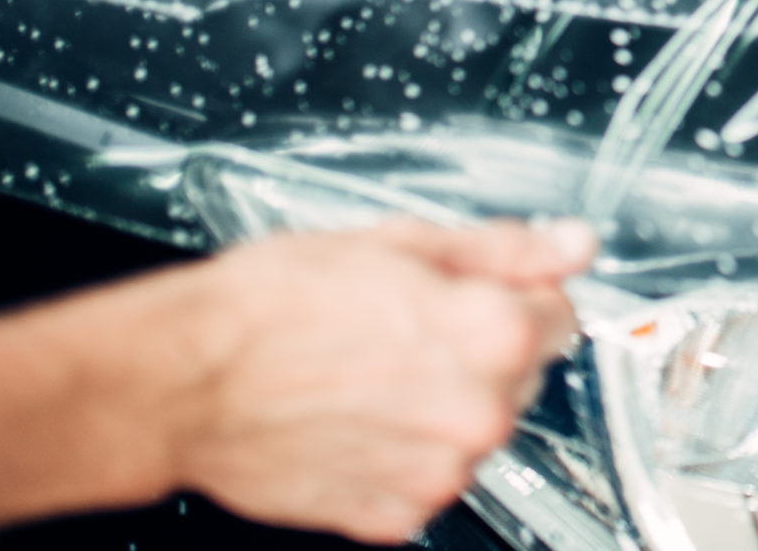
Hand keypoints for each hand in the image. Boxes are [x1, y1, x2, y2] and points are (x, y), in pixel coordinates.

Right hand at [155, 219, 593, 542]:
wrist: (184, 378)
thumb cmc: (273, 303)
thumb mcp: (401, 241)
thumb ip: (507, 249)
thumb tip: (573, 245)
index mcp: (494, 336)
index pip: (562, 314)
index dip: (522, 295)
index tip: (485, 290)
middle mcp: (478, 414)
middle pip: (522, 375)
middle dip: (483, 350)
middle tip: (405, 326)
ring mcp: (437, 475)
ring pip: (472, 430)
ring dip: (441, 404)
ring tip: (368, 371)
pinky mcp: (391, 517)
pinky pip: (424, 480)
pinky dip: (400, 454)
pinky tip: (354, 417)